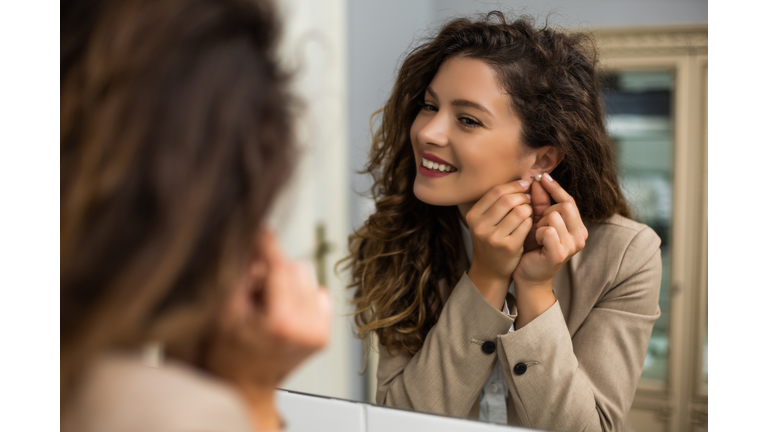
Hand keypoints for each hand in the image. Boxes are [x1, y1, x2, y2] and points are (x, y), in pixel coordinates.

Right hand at [205, 229, 331, 430]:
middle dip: (273, 268)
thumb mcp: (223, 311)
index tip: (260, 229)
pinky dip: (300, 295)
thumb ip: (238, 274)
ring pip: (307, 278)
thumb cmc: (227, 355)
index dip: (267, 244)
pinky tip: (281, 311)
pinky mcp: (324, 334)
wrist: (244, 388)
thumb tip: (251, 239)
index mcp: (282, 322)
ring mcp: (319, 332)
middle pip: (296, 267)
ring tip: (265, 303)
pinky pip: (317, 294)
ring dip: (286, 281)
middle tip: (252, 287)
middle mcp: (307, 327)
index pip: (281, 265)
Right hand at [465, 180, 532, 308]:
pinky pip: (526, 225)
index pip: (496, 191)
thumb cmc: (491, 240)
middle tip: (529, 199)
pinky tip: (529, 224)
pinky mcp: (508, 246)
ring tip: (529, 211)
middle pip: (508, 199)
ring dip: (529, 208)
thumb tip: (523, 180)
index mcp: (473, 215)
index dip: (514, 185)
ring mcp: (493, 237)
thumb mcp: (485, 221)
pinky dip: (531, 221)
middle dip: (523, 196)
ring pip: (519, 211)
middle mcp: (480, 226)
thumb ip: (498, 202)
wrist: (490, 270)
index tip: (525, 185)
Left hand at [514, 173, 587, 287]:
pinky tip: (536, 242)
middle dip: (545, 212)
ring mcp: (573, 246)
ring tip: (536, 235)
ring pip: (555, 217)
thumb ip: (540, 202)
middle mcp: (580, 236)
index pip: (569, 200)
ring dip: (540, 224)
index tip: (541, 176)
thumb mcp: (538, 221)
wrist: (528, 275)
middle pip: (564, 206)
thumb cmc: (533, 247)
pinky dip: (538, 233)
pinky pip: (548, 230)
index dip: (555, 188)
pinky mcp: (560, 254)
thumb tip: (538, 179)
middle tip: (537, 225)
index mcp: (578, 227)